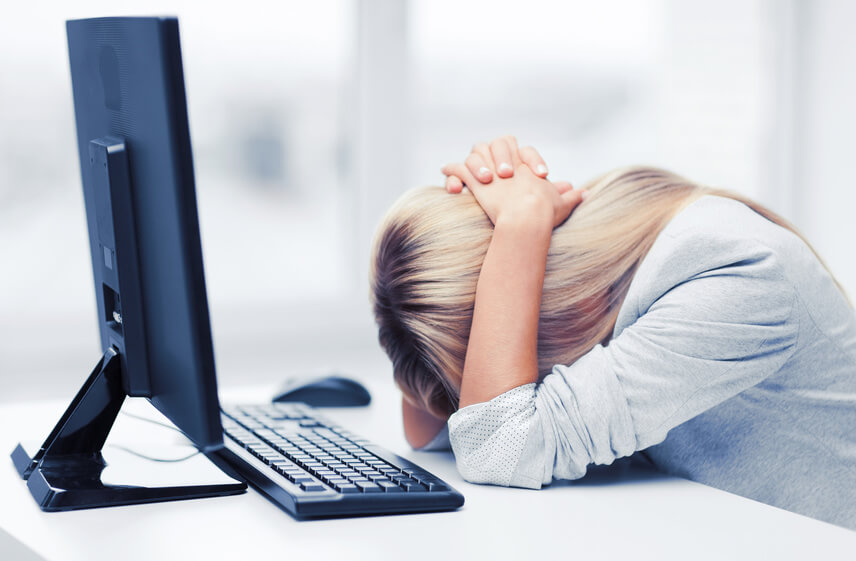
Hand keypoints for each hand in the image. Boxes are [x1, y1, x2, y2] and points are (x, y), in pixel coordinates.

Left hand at [441, 140, 584, 228]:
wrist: (528, 217)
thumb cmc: (545, 213)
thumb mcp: (562, 203)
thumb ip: (572, 196)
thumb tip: (586, 193)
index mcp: (525, 166)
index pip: (518, 149)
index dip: (516, 158)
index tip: (518, 174)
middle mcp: (507, 163)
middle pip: (496, 144)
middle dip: (495, 154)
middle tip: (499, 173)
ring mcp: (491, 171)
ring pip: (477, 153)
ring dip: (475, 163)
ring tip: (477, 175)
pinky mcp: (475, 181)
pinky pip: (458, 169)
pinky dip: (452, 171)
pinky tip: (446, 171)